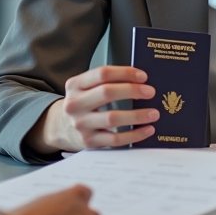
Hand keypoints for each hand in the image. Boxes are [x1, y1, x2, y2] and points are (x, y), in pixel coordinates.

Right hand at [26, 66, 159, 153]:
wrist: (61, 127)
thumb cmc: (83, 103)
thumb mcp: (85, 88)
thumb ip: (106, 82)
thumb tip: (141, 81)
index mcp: (75, 85)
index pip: (102, 73)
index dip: (125, 73)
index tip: (143, 76)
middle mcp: (74, 103)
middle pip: (107, 92)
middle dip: (132, 91)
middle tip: (150, 92)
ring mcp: (80, 124)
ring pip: (112, 118)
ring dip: (137, 115)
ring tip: (153, 113)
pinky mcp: (88, 142)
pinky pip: (115, 139)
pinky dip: (135, 134)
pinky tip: (147, 129)